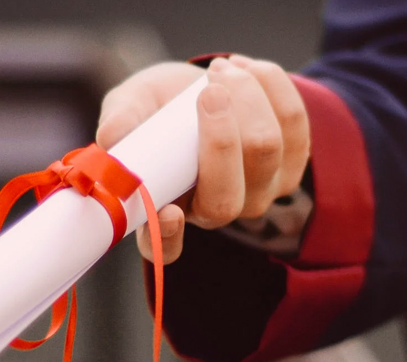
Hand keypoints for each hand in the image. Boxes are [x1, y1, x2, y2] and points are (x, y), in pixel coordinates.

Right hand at [96, 55, 310, 264]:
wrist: (202, 85)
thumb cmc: (159, 105)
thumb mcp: (131, 105)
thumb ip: (121, 120)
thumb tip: (112, 138)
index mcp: (167, 210)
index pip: (166, 247)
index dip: (168, 237)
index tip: (168, 212)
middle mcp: (216, 211)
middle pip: (227, 197)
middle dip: (221, 136)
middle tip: (208, 89)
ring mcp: (260, 191)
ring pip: (266, 150)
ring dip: (246, 97)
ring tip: (219, 69)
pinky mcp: (292, 162)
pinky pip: (294, 122)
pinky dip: (271, 85)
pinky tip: (245, 69)